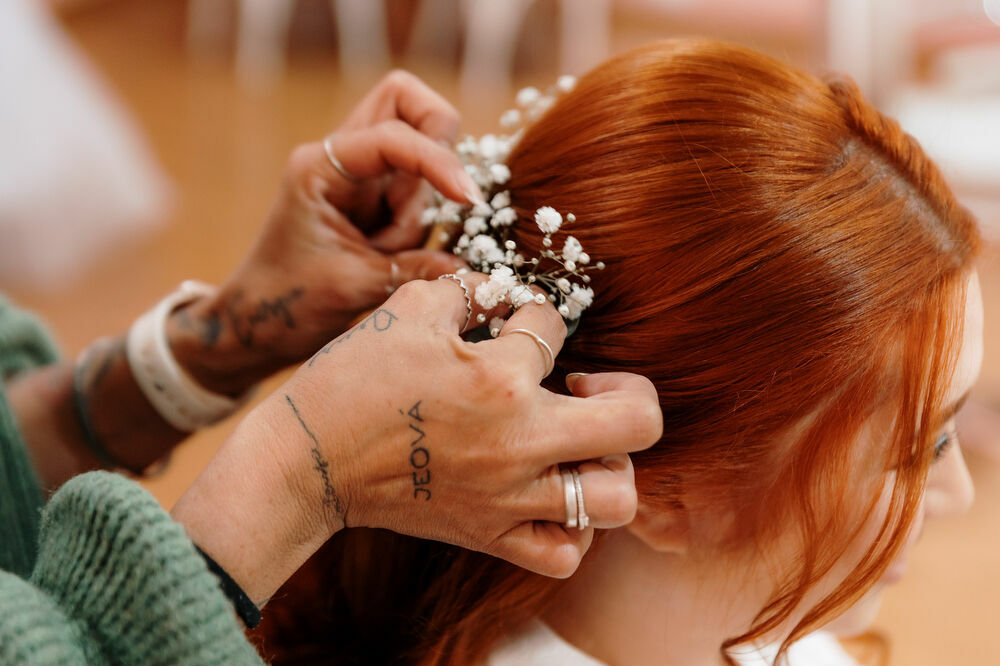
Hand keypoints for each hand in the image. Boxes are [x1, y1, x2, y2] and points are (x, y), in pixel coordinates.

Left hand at [168, 71, 481, 394]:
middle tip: (443, 198)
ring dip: (423, 203)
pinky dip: (422, 218)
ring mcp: (360, 175)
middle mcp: (340, 158)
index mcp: (321, 167)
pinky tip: (394, 254)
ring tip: (389, 255)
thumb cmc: (290, 304)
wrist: (258, 325)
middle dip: (438, 142)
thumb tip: (476, 273)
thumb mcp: (354, 289)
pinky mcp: (375, 199)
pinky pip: (418, 190)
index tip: (469, 201)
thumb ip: (416, 271)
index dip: (439, 162)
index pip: (394, 135)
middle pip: (407, 103)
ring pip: (421, 149)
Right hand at [172, 276, 662, 604]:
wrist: (307, 462)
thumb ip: (468, 290)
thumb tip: (506, 291)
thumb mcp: (406, 311)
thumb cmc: (351, 382)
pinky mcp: (490, 537)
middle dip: (629, 391)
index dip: (535, 314)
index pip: (553, 328)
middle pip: (638, 421)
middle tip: (590, 387)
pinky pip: (564, 554)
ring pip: (616, 498)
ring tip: (578, 446)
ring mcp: (509, 498)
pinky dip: (572, 528)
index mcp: (499, 379)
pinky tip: (550, 495)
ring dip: (610, 465)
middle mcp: (519, 442)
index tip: (511, 322)